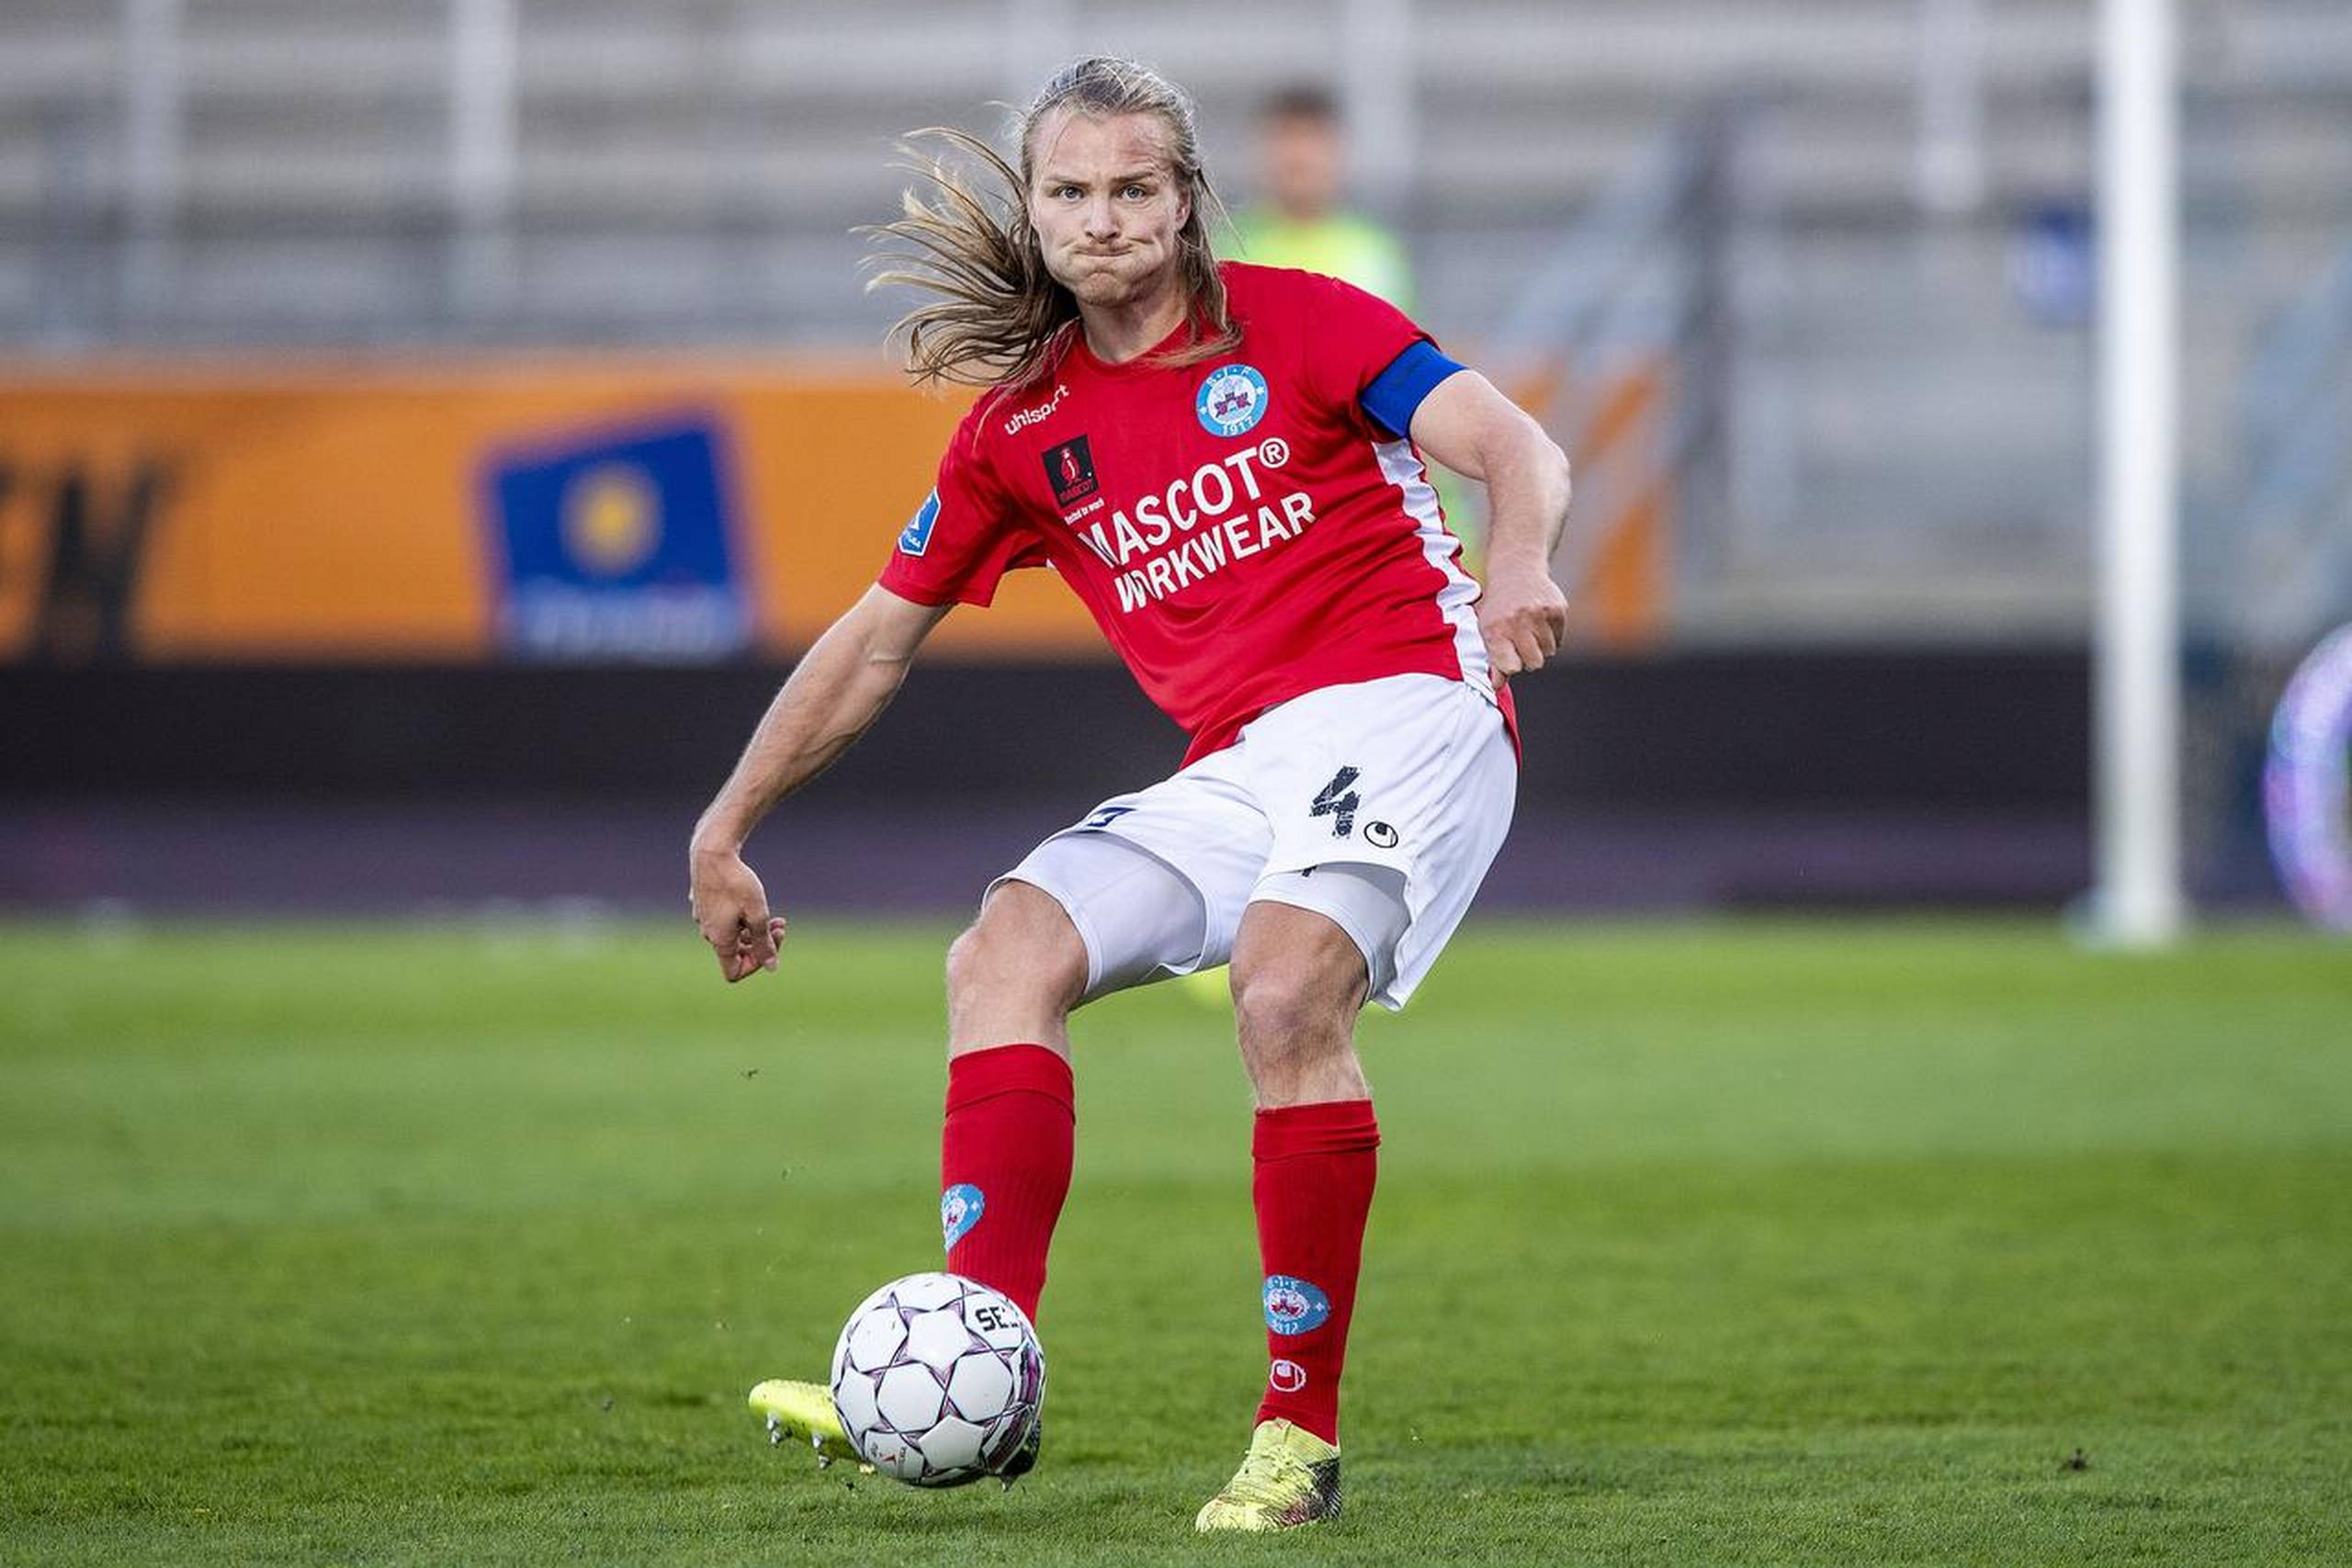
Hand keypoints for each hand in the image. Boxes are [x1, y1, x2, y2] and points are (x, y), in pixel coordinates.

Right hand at [690, 844, 787, 982]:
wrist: (712, 851)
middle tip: (781, 924)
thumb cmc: (737, 883)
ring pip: (734, 934)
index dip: (755, 965)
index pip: (734, 972)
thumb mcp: (757, 915)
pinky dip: (742, 914)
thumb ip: (764, 944)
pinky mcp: (704, 903)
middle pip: (737, 951)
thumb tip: (772, 967)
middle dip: (762, 942)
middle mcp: (708, 933)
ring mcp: (704, 917)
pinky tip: (751, 898)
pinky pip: (725, 918)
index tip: (770, 944)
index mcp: (719, 940)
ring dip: (755, 928)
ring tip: (775, 916)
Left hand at [1477, 566, 1568, 679]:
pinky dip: (1552, 635)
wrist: (1516, 571)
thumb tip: (1497, 686)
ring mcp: (1539, 613)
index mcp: (1495, 629)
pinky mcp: (1557, 609)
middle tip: (1521, 644)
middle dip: (1529, 659)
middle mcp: (1517, 620)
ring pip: (1548, 652)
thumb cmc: (1498, 607)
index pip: (1511, 666)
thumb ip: (1493, 658)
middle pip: (1534, 663)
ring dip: (1541, 646)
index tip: (1509, 659)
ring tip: (1530, 630)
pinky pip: (1559, 639)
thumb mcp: (1487, 629)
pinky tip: (1540, 621)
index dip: (1511, 666)